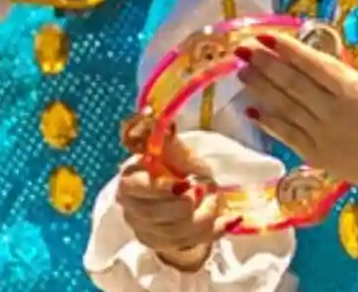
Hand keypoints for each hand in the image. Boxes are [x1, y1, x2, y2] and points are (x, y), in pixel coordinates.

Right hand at [116, 124, 233, 271]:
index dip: (160, 188)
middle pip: (159, 216)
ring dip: (204, 214)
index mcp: (129, 180)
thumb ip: (162, 133)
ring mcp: (148, 231)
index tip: (184, 183)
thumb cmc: (174, 167)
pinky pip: (192, 243)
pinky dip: (215, 230)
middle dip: (188, 203)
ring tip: (214, 197)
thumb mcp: (173, 150)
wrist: (181, 192)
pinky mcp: (165, 246)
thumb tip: (153, 111)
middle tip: (204, 187)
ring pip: (178, 232)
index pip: (137, 188)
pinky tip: (228, 218)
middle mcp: (133, 210)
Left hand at [237, 8, 357, 215]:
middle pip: (292, 83)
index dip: (287, 49)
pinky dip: (268, 122)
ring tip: (241, 71)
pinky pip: (287, 135)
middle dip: (265, 64)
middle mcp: (332, 110)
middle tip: (242, 48)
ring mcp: (321, 134)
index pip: (313, 64)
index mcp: (352, 88)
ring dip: (261, 88)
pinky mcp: (316, 155)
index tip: (266, 35)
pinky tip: (251, 109)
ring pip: (284, 107)